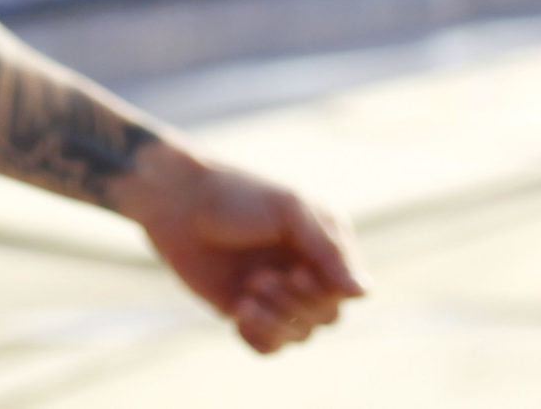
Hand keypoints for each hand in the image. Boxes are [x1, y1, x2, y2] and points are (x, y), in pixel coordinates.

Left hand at [119, 149, 362, 353]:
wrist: (176, 201)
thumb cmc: (235, 195)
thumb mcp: (290, 210)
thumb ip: (328, 250)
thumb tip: (363, 294)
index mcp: (322, 244)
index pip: (348, 289)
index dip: (326, 290)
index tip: (297, 271)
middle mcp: (303, 271)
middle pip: (326, 317)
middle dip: (296, 302)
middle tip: (261, 277)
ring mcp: (274, 293)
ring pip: (299, 334)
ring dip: (276, 318)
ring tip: (248, 290)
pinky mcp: (244, 310)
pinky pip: (268, 345)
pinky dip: (259, 335)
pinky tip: (238, 310)